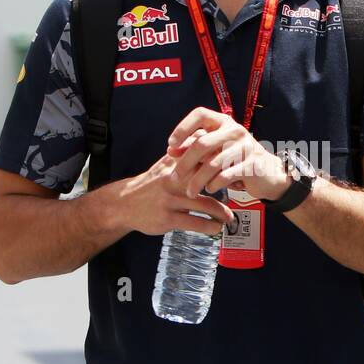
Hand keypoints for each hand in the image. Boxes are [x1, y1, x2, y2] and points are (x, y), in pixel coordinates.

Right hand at [112, 142, 236, 235]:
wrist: (124, 204)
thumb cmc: (150, 184)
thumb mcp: (164, 165)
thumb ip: (185, 153)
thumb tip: (203, 136)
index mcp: (175, 165)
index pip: (204, 158)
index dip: (223, 162)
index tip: (235, 168)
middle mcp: (175, 180)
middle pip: (209, 179)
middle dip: (227, 185)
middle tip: (238, 192)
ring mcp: (172, 200)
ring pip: (207, 205)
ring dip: (223, 212)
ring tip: (230, 216)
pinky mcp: (169, 218)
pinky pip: (196, 223)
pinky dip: (211, 225)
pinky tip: (217, 227)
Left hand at [165, 107, 291, 201]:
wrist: (267, 173)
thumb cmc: (236, 160)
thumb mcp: (216, 149)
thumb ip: (195, 147)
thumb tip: (171, 150)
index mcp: (224, 121)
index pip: (200, 114)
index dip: (183, 128)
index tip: (171, 145)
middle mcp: (235, 130)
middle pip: (202, 143)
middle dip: (185, 162)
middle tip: (174, 177)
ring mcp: (245, 147)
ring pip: (213, 164)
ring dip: (197, 180)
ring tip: (190, 191)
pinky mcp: (252, 165)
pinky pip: (225, 176)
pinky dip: (214, 184)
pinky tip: (210, 189)